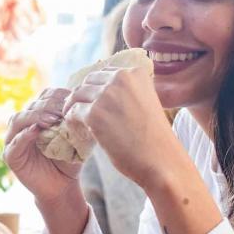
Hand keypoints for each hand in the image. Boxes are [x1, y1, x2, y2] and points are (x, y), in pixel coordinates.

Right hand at [4, 88, 83, 205]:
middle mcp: (24, 124)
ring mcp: (14, 139)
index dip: (57, 96)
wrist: (63, 186)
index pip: (44, 96)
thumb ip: (76, 121)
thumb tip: (81, 103)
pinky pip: (14, 142)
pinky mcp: (10, 156)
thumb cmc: (70, 160)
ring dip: (35, 117)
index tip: (72, 101)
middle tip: (62, 112)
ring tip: (51, 121)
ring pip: (18, 119)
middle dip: (48, 106)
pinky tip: (36, 132)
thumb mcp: (76, 137)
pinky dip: (24, 136)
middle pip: (31, 106)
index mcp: (39, 115)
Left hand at [63, 67, 177, 189]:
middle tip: (80, 110)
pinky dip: (71, 120)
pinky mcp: (95, 114)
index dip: (96, 87)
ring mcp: (107, 95)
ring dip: (73, 106)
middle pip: (89, 81)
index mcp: (136, 73)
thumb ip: (128, 93)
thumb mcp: (146, 103)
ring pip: (77, 94)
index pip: (105, 73)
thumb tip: (102, 92)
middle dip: (83, 95)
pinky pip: (73, 111)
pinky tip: (76, 129)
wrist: (162, 160)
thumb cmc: (155, 138)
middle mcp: (121, 78)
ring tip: (75, 120)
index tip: (93, 100)